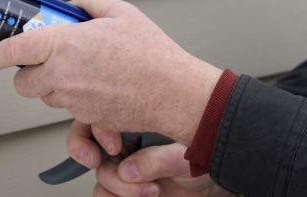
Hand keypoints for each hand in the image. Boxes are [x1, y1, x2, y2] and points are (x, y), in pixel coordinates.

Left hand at [0, 0, 221, 141]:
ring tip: (85, 70)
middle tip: (51, 59)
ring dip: (56, 85)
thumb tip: (76, 3)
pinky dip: (77, 99)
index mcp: (65, 44)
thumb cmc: (151, 56)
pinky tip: (98, 85)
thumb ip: (90, 0)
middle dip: (31, 72)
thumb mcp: (121, 12)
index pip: (13, 50)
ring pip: (46, 96)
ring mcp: (72, 100)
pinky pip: (69, 109)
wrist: (173, 92)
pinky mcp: (85, 117)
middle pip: (24, 82)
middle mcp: (63, 76)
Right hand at [67, 120, 231, 196]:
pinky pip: (105, 195)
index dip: (97, 131)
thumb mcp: (186, 156)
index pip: (98, 117)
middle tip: (109, 168)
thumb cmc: (206, 161)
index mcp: (136, 122)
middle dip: (96, 160)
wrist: (215, 189)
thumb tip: (127, 169)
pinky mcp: (125, 191)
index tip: (113, 146)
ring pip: (100, 177)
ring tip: (150, 191)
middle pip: (90, 148)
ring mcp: (124, 169)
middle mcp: (126, 144)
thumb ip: (157, 159)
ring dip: (119, 189)